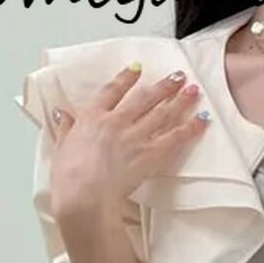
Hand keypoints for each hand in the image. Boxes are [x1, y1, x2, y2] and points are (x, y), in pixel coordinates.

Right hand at [49, 65, 208, 223]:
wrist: (85, 194)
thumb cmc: (69, 175)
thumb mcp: (61, 146)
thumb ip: (65, 128)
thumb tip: (62, 114)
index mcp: (93, 117)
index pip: (112, 91)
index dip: (126, 78)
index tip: (137, 68)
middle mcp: (117, 122)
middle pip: (145, 98)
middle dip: (163, 86)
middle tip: (178, 76)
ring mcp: (135, 137)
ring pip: (163, 113)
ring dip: (180, 100)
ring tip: (194, 90)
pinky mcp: (150, 155)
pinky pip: (175, 138)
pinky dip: (191, 127)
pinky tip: (202, 119)